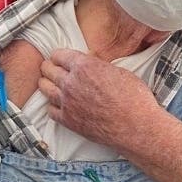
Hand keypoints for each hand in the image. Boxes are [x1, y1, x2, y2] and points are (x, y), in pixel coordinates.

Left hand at [38, 49, 159, 150]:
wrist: (136, 126)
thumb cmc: (134, 98)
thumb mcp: (119, 71)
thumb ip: (98, 66)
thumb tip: (91, 65)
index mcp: (84, 66)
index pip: (59, 55)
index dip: (59, 56)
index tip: (59, 58)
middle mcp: (71, 82)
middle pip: (48, 70)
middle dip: (49, 67)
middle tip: (50, 69)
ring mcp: (67, 102)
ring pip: (45, 88)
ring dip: (46, 84)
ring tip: (48, 84)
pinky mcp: (68, 121)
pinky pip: (50, 110)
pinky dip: (52, 106)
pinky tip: (57, 105)